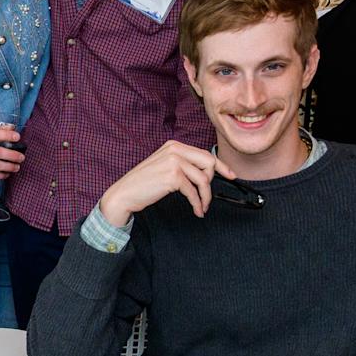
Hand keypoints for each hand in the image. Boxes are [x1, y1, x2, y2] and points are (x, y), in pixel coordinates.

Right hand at [94, 141, 234, 225]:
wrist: (124, 193)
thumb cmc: (143, 183)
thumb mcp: (164, 166)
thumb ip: (182, 164)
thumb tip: (205, 172)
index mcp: (174, 145)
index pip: (205, 153)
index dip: (221, 165)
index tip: (231, 175)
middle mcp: (175, 150)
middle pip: (209, 163)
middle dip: (211, 182)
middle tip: (205, 196)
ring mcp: (174, 162)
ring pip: (203, 179)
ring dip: (205, 197)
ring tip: (202, 206)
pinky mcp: (173, 176)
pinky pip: (194, 191)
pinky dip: (197, 203)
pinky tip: (197, 210)